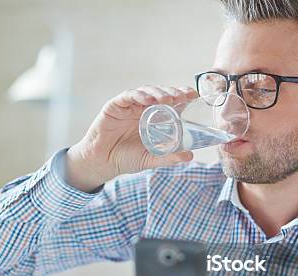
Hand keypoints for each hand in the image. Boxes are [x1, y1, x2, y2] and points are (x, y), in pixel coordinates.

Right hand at [66, 86, 197, 191]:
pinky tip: (146, 99)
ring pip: (146, 91)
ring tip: (167, 99)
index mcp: (154, 118)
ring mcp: (130, 106)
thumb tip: (189, 156)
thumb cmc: (126, 158)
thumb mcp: (150, 158)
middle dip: (173, 92)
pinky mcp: (115, 105)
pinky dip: (138, 95)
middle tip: (182, 96)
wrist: (102, 162)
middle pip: (161, 94)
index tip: (194, 96)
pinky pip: (128, 96)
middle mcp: (143, 109)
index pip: (171, 102)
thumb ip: (168, 157)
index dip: (183, 96)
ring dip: (158, 92)